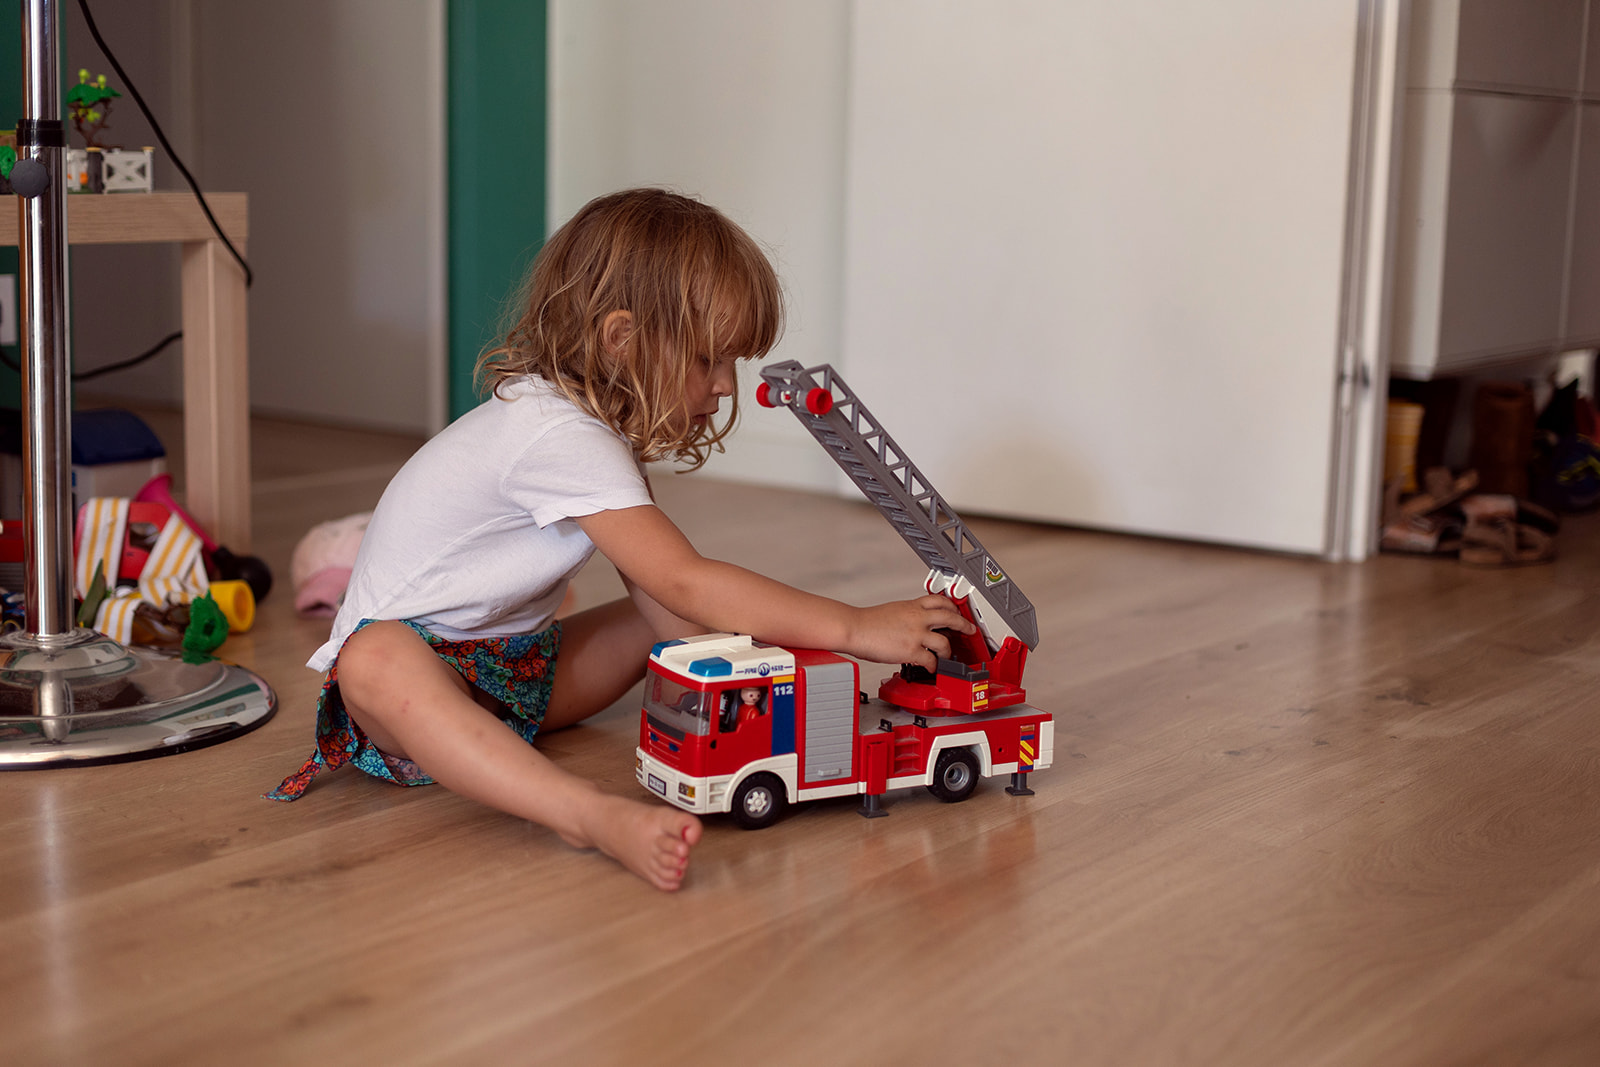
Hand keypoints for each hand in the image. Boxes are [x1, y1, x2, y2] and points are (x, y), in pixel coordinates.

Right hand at [845, 595, 975, 667]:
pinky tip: (931, 668)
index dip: (952, 605)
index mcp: (912, 606)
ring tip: (948, 656)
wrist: (854, 628)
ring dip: (949, 651)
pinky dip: (934, 666)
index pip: (940, 600)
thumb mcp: (892, 610)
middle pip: (950, 617)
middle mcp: (917, 617)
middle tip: (970, 629)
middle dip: (964, 624)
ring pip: (945, 642)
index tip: (956, 610)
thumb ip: (907, 614)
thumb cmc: (867, 622)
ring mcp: (916, 634)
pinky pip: (931, 660)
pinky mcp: (911, 650)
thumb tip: (912, 622)